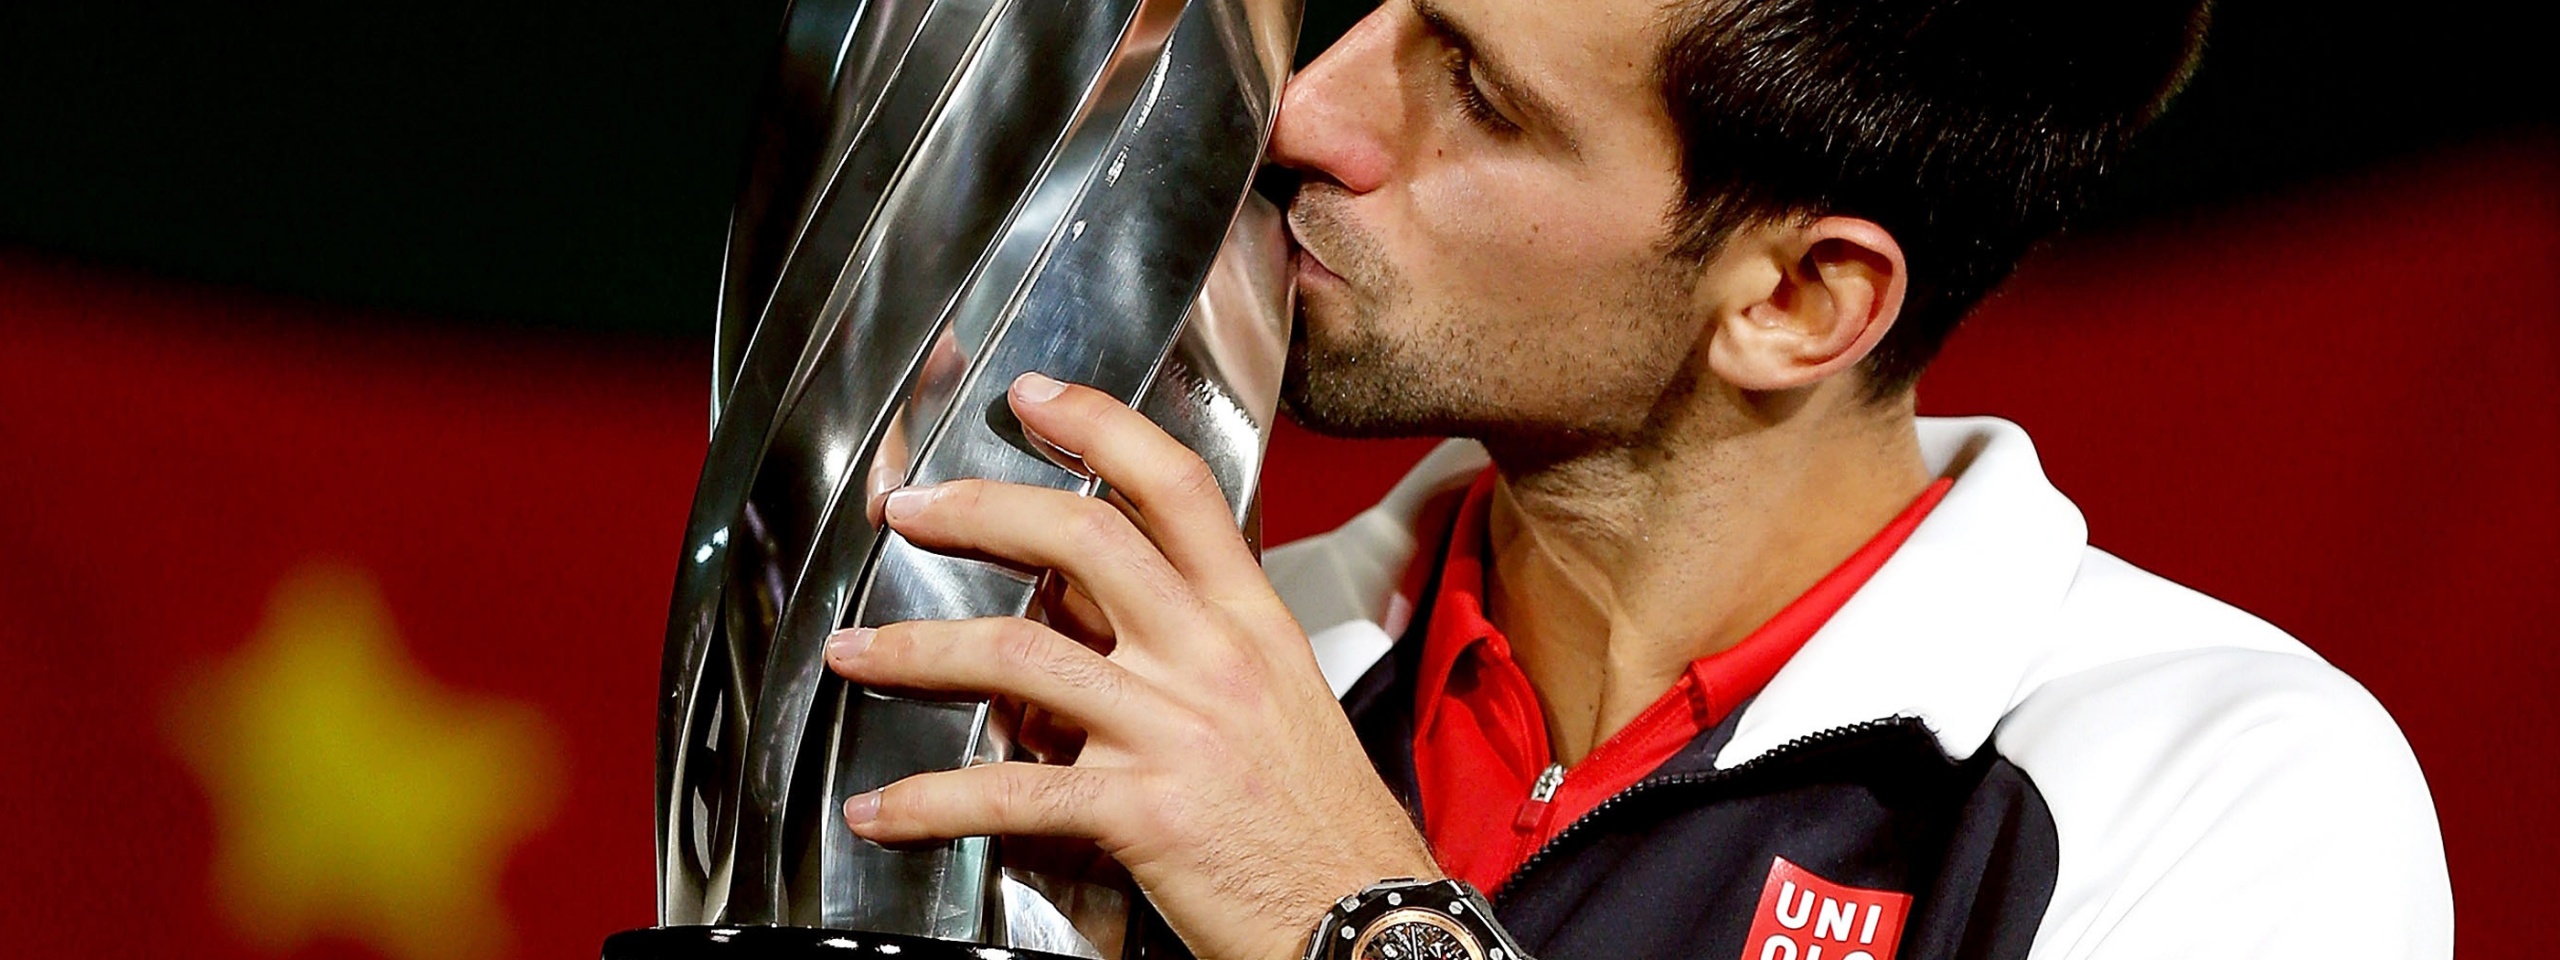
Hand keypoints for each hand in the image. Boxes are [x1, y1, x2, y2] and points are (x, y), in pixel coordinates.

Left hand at [825, 372, 1439, 959]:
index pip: (1175, 486)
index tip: (1033, 398)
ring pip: (1018, 653)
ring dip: (915, 647)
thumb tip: (1086, 609)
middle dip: (976, 511)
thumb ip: (1190, 642)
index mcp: (1250, 620)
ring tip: (854, 650)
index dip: (1099, 425)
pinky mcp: (1141, 812)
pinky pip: (1009, 792)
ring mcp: (1174, 731)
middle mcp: (1211, 658)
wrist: (1365, 917)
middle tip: (907, 511)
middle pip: (1082, 539)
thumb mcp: (1278, 697)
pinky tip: (883, 808)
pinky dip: (928, 801)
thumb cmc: (1321, 820)